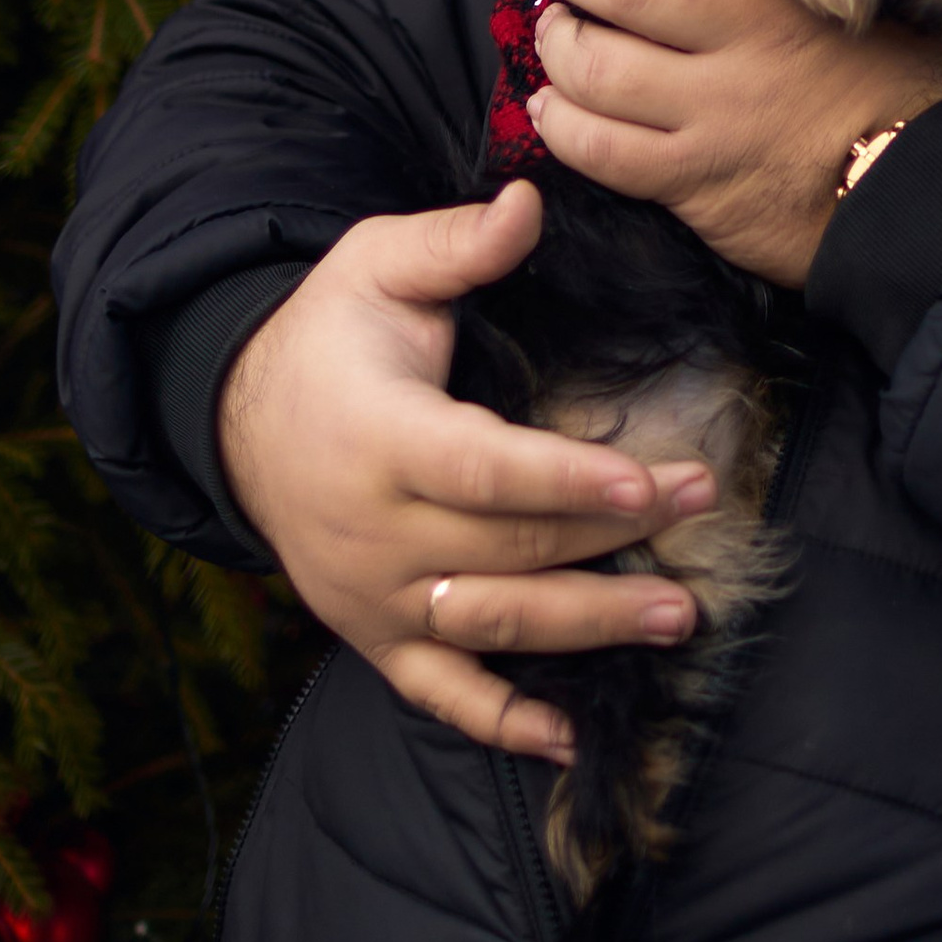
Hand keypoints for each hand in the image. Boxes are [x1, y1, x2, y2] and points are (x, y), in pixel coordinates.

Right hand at [215, 182, 717, 756]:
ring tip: (679, 614)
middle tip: (704, 509)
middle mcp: (375, 531)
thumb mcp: (375, 264)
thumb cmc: (329, 335)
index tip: (650, 482)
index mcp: (380, 436)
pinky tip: (572, 739)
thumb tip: (528, 203)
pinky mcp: (375, 637)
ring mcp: (374, 596)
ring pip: (495, 622)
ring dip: (590, 625)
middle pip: (512, 547)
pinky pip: (441, 694)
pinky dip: (504, 724)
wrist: (238, 422)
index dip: (569, 483)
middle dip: (616, 536)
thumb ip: (454, 242)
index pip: (488, 470)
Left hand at [530, 0, 941, 283]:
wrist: (923, 198)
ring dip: (558, 42)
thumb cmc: (902, 90)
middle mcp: (746, 41)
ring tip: (558, 34)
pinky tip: (554, 107)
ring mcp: (713, 113)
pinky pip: (599, 148)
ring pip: (597, 66)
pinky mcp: (694, 180)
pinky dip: (560, 122)